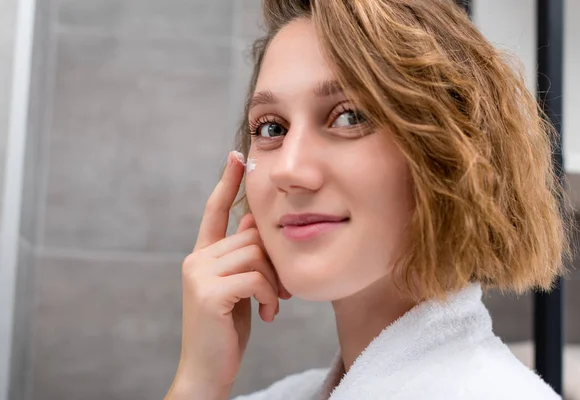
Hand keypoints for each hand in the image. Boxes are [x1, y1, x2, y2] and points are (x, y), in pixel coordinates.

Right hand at [165, 151, 290, 398]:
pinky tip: (268, 315)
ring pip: (255, 255)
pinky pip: (255, 278)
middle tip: (280, 291)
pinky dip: (269, 296)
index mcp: (203, 255)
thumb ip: (244, 257)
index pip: (214, 210)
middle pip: (250, 236)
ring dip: (273, 282)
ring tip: (273, 305)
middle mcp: (196, 259)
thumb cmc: (227, 329)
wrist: (208, 370)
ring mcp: (199, 275)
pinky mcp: (209, 293)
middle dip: (273, 262)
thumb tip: (255, 223)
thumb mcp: (239, 288)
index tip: (237, 156)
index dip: (227, 182)